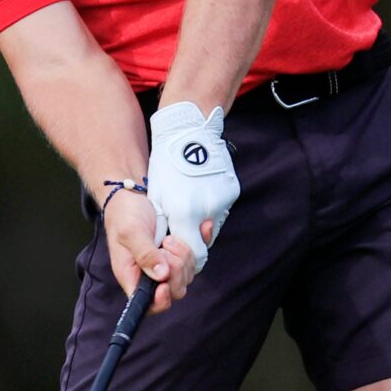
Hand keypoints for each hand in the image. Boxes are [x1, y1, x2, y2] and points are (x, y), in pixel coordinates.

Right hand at [103, 186, 195, 311]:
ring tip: (170, 238)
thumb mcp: (130, 233)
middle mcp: (151, 275)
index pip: (148, 304)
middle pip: (175, 290)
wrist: (132, 195)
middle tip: (166, 246)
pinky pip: (198, 255)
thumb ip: (145, 254)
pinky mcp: (180, 252)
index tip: (165, 284)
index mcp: (133, 276)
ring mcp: (168, 264)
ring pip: (188, 274)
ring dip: (185, 255)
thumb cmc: (124, 215)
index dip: (161, 300)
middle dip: (176, 270)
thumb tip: (161, 276)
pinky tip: (203, 227)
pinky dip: (202, 241)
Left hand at [146, 102, 238, 275]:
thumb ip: (166, 225)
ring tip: (190, 204)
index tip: (179, 252)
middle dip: (194, 239)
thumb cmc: (166, 165)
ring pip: (214, 224)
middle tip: (182, 229)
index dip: (186, 257)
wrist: (189, 132)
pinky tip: (201, 192)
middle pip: (206, 240)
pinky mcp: (232, 191)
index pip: (194, 253)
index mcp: (185, 213)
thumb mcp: (158, 197)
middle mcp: (207, 210)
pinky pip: (221, 209)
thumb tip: (170, 244)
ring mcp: (223, 201)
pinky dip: (212, 206)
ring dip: (203, 223)